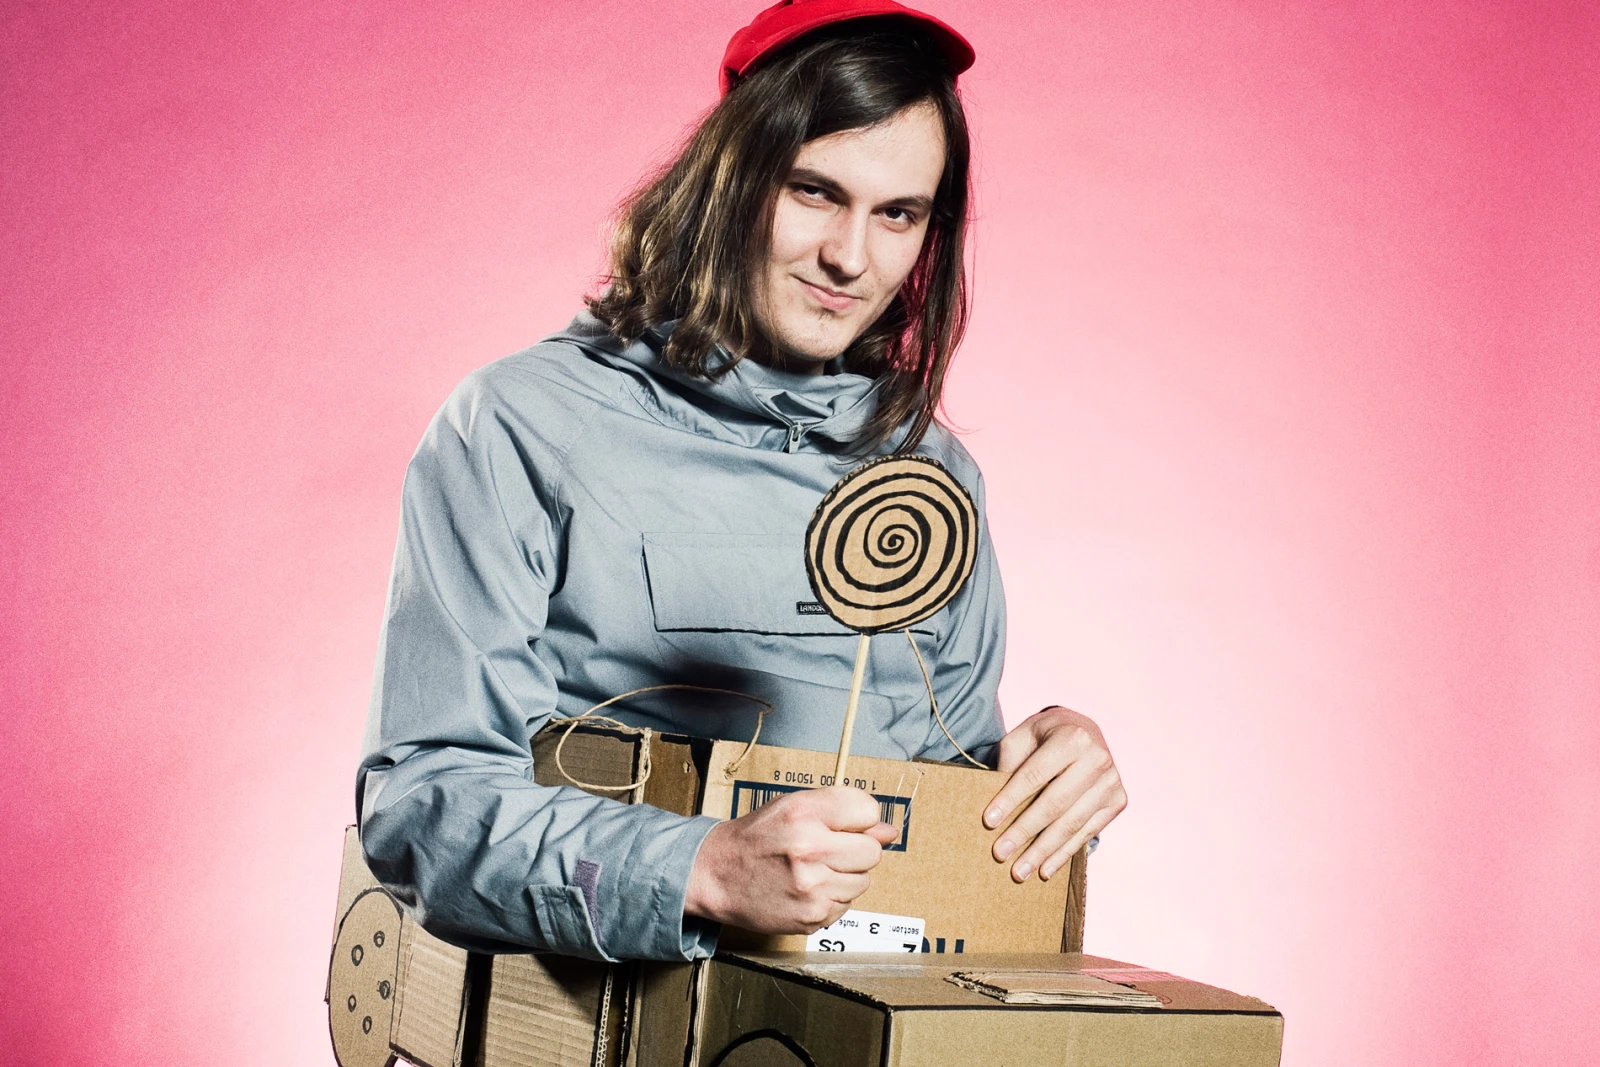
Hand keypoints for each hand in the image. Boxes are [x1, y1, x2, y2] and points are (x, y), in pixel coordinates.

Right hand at [684, 786, 899, 932]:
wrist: (717, 875)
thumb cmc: (757, 837)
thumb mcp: (794, 807)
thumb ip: (842, 812)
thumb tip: (890, 832)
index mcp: (804, 813)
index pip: (868, 811)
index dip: (859, 819)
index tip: (843, 825)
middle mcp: (810, 849)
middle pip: (872, 851)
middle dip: (856, 851)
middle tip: (827, 851)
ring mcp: (812, 888)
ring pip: (863, 881)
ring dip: (845, 877)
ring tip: (813, 871)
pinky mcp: (812, 918)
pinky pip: (846, 906)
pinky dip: (832, 899)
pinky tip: (806, 890)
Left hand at [984, 706, 1126, 882]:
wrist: (1084, 730)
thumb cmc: (1046, 736)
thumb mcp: (1023, 736)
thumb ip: (1010, 764)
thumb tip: (997, 809)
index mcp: (1072, 737)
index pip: (1034, 775)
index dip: (1010, 799)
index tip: (988, 822)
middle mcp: (1097, 758)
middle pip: (1054, 804)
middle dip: (1024, 831)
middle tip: (1000, 853)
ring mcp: (1111, 782)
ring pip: (1071, 824)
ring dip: (1043, 851)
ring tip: (1020, 870)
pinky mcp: (1117, 801)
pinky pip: (1087, 833)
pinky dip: (1064, 853)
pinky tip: (1045, 869)